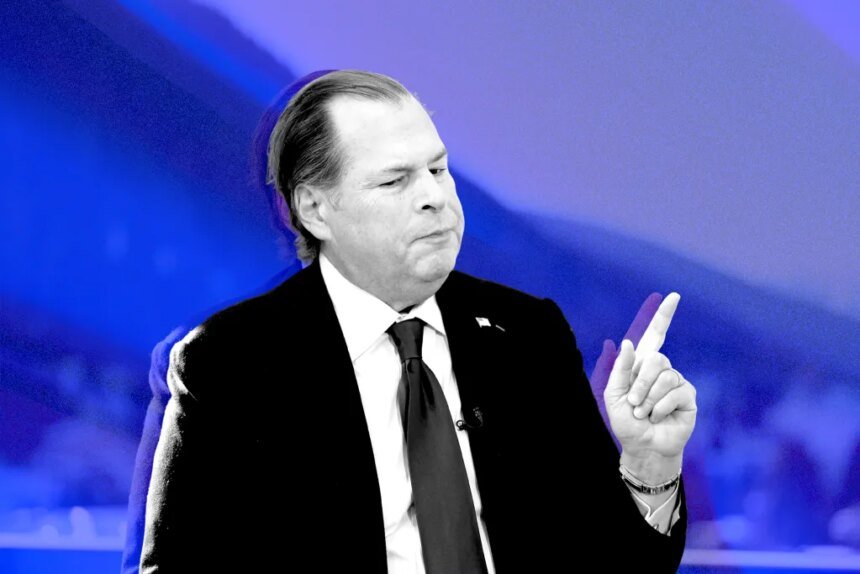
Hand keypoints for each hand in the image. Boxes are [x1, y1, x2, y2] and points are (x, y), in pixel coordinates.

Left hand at [603, 293, 696, 478]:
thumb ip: (620, 369)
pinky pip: (675, 392)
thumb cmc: (626, 422)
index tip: (673, 296)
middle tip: (633, 403)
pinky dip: (660, 407)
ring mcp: (677, 382)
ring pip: (665, 376)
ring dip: (648, 399)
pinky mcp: (688, 397)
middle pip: (656, 359)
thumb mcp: (613, 395)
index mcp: (641, 365)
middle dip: (639, 383)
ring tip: (644, 413)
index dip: (663, 316)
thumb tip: (629, 341)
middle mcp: (661, 370)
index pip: (654, 335)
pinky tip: (657, 417)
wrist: (642, 447)